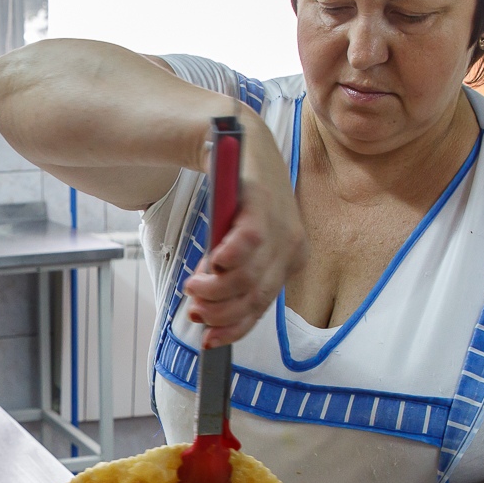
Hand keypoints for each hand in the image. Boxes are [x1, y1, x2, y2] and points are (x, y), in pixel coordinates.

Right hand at [183, 110, 305, 348]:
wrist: (234, 142)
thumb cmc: (235, 197)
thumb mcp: (234, 242)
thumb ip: (227, 274)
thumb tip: (206, 312)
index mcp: (287, 260)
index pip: (261, 307)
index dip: (234, 328)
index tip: (208, 340)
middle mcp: (290, 245)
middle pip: (255, 296)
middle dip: (221, 311)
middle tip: (194, 309)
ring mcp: (280, 223)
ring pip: (250, 274)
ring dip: (217, 289)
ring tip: (193, 286)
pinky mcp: (262, 201)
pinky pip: (250, 239)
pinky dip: (230, 257)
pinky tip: (211, 264)